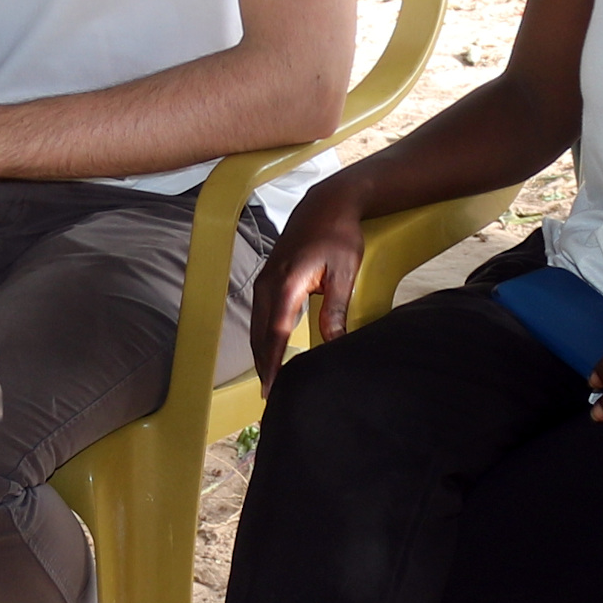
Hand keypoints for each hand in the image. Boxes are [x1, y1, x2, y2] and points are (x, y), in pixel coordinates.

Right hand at [251, 179, 371, 380]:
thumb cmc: (339, 236)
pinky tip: (270, 352)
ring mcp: (265, 281)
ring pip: (257, 327)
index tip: (271, 388)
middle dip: (263, 367)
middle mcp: (269, 284)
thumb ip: (336, 309)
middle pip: (260, 335)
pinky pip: (259, 316)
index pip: (275, 333)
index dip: (272, 363)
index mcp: (288, 283)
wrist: (326, 205)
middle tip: (270, 397)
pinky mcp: (267, 280)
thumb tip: (334, 343)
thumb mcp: (345, 273)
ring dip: (261, 354)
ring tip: (269, 381)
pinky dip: (262, 338)